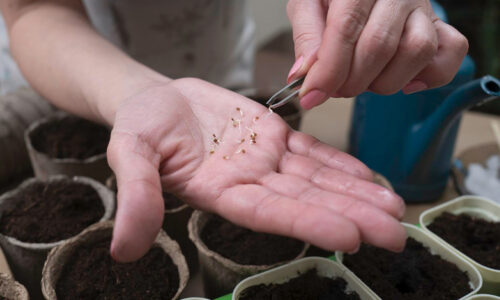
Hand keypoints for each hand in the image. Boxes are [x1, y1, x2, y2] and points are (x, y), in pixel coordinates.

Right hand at [107, 78, 405, 261]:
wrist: (157, 101)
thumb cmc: (140, 126)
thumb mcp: (130, 154)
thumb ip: (137, 196)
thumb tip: (124, 248)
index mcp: (220, 192)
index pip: (271, 213)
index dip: (309, 223)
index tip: (350, 236)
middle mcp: (250, 182)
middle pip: (306, 201)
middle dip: (351, 216)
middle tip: (395, 232)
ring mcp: (265, 160)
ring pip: (317, 178)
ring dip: (356, 192)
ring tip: (394, 206)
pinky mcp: (273, 137)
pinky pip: (311, 152)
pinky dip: (340, 163)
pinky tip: (367, 175)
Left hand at [287, 0, 468, 108]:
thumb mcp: (308, 5)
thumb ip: (306, 35)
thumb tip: (303, 74)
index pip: (346, 28)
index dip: (329, 69)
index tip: (311, 95)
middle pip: (380, 46)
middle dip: (351, 81)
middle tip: (335, 89)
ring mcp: (423, 8)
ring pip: (417, 51)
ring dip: (385, 81)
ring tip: (364, 81)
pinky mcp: (440, 26)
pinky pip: (451, 52)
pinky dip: (429, 76)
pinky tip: (404, 82)